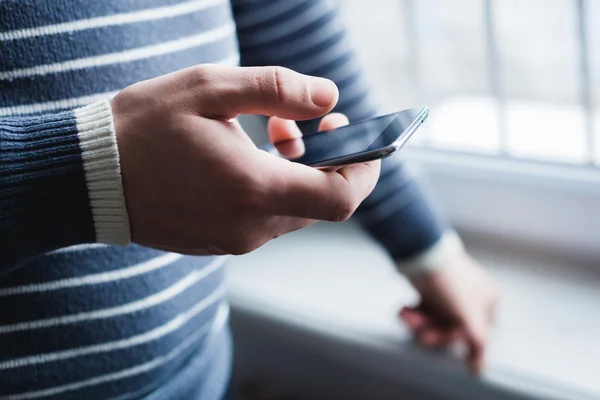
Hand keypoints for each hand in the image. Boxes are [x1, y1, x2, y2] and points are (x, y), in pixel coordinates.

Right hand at [111, 65, 380, 254]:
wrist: (88, 178)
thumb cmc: (142, 129)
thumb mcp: (208, 89)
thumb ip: (277, 90)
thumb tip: (328, 97)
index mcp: (254, 189)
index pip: (342, 198)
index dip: (364, 168)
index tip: (356, 137)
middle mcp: (250, 226)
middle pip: (321, 203)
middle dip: (327, 160)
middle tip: (305, 121)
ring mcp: (235, 240)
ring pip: (294, 210)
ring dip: (297, 170)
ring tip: (271, 130)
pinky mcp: (220, 243)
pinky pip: (265, 218)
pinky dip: (272, 187)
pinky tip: (247, 158)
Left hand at [399, 252, 498, 372]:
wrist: (420, 253)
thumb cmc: (450, 284)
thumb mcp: (470, 318)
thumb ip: (478, 345)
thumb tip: (479, 368)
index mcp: (488, 300)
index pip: (477, 334)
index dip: (459, 339)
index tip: (446, 339)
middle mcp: (471, 296)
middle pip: (451, 329)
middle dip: (433, 332)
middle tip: (422, 334)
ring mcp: (448, 292)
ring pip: (434, 320)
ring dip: (419, 324)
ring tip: (406, 317)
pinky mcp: (429, 288)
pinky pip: (422, 310)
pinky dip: (412, 313)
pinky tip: (403, 310)